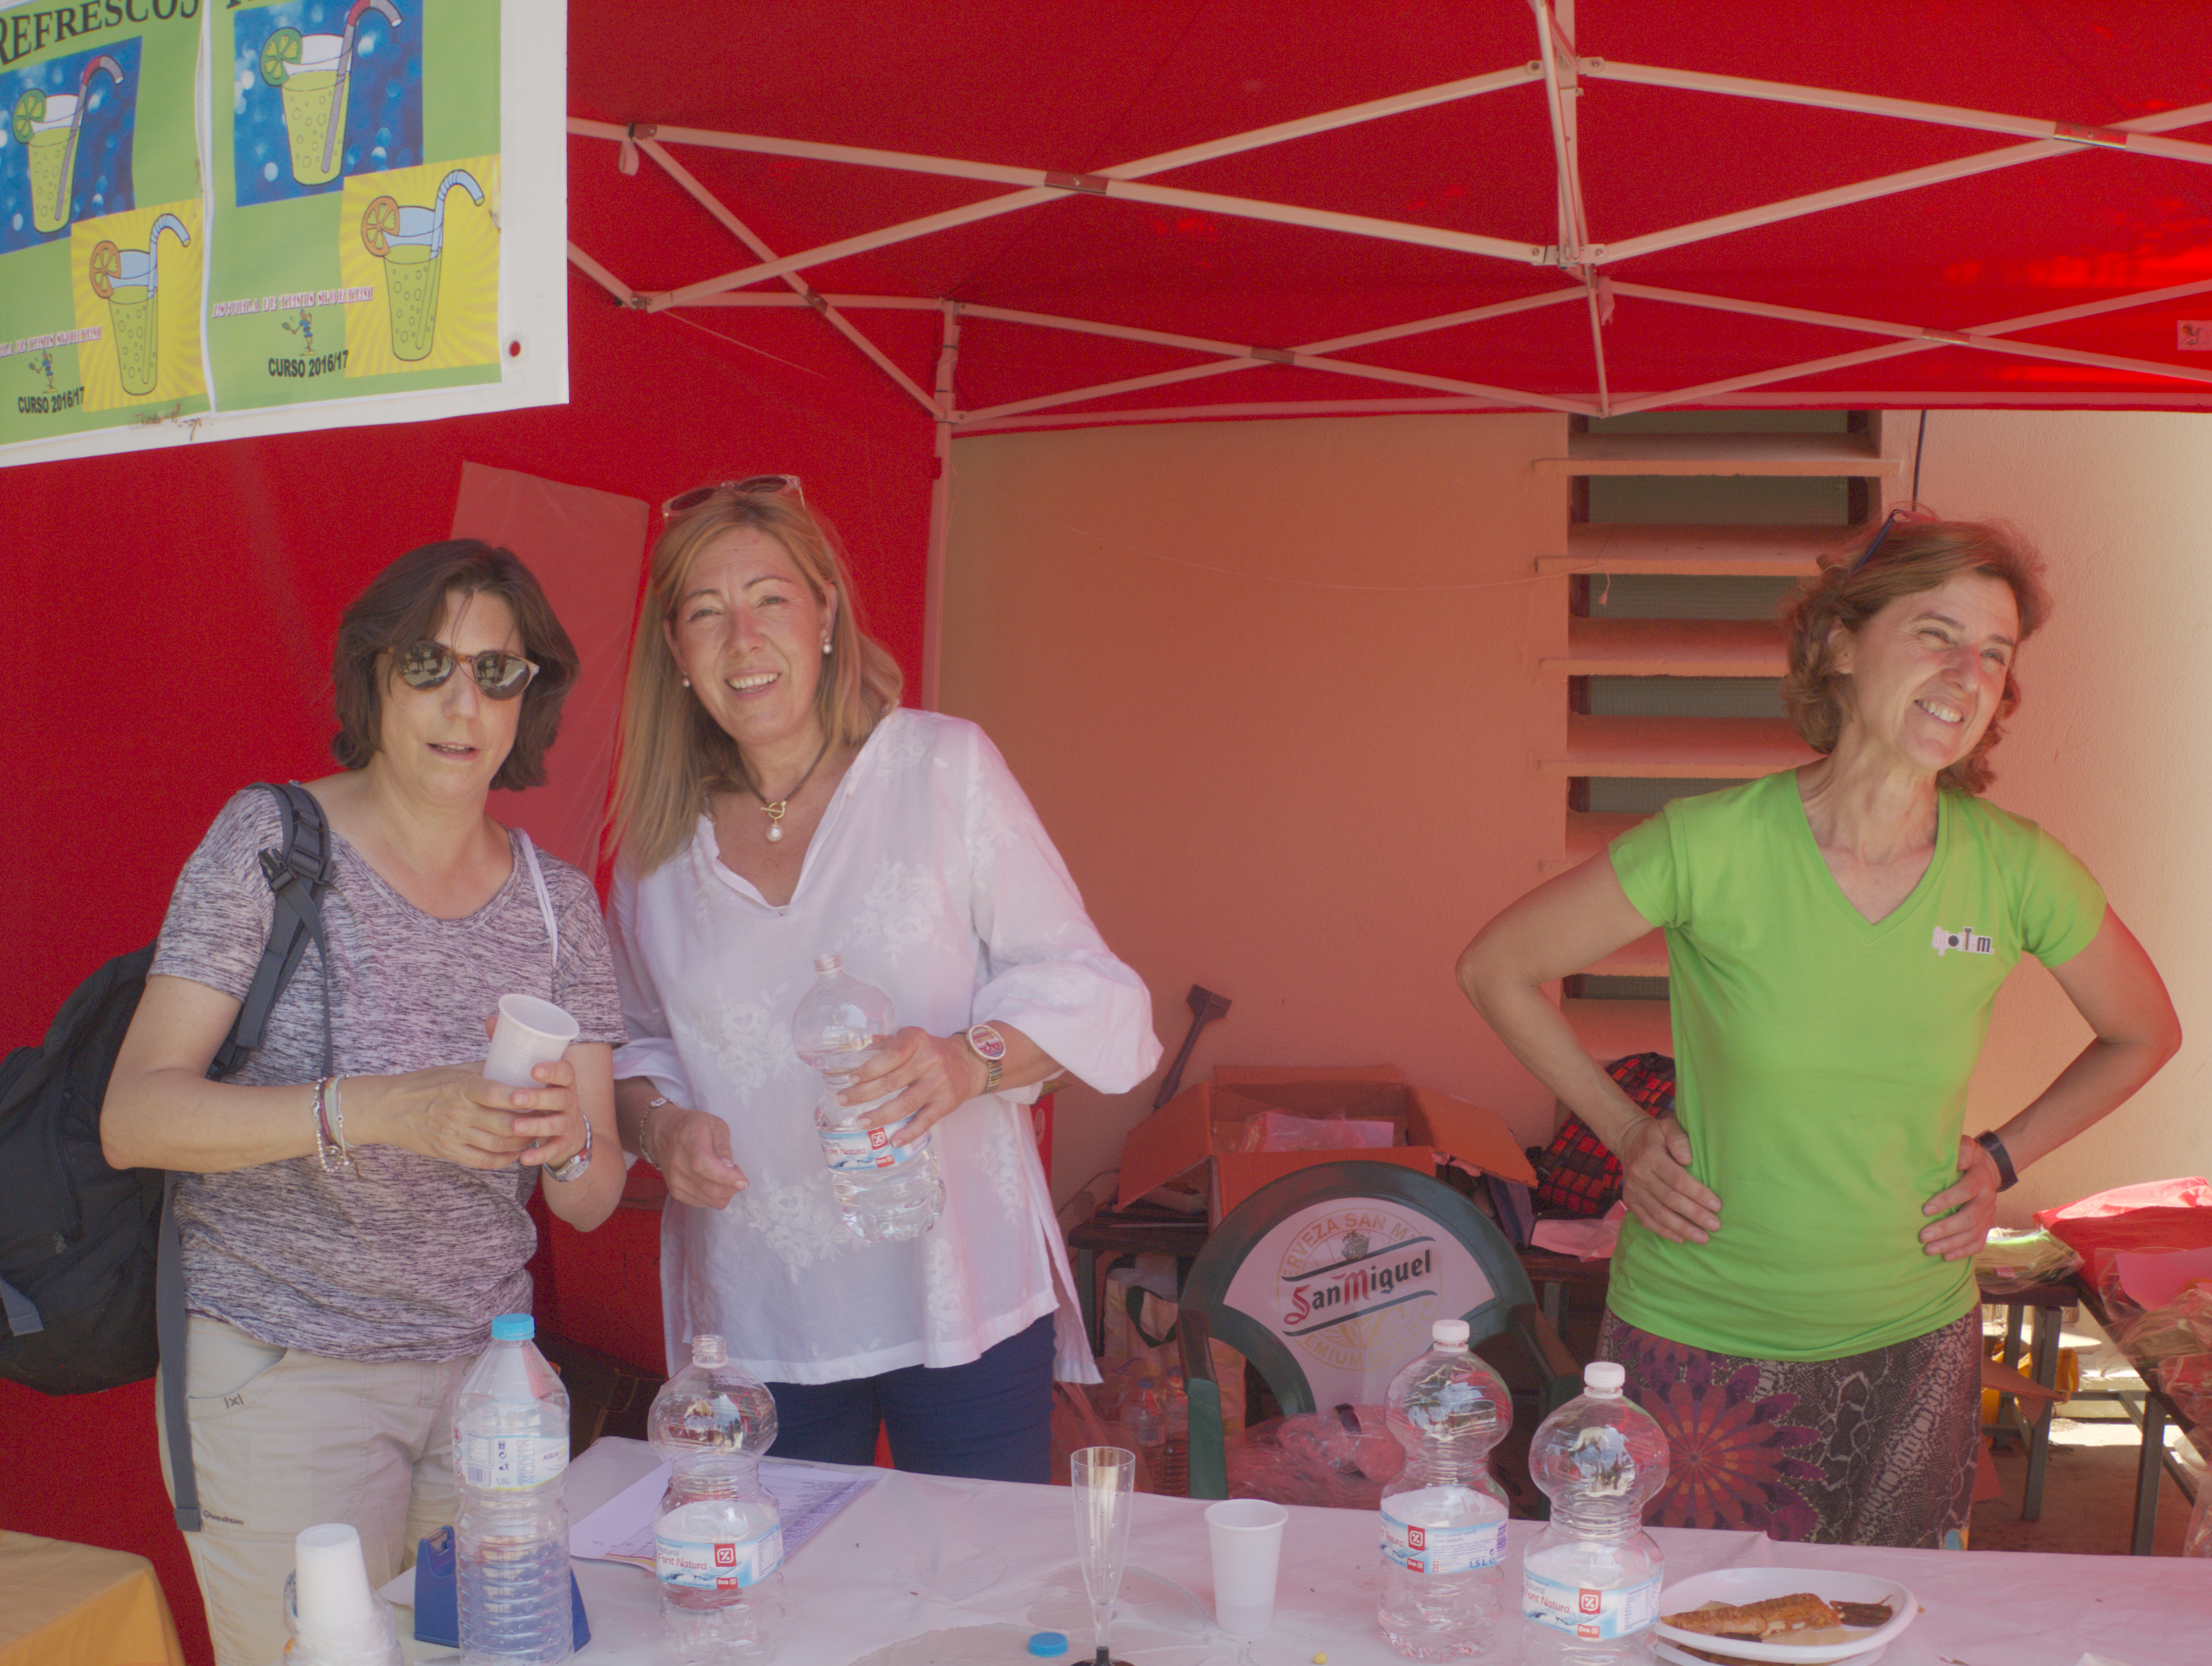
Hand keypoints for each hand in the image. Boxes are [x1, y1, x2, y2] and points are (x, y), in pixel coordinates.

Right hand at [354, 1063, 562, 1170]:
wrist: (388, 1108)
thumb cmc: (424, 1083)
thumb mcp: (454, 1069)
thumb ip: (485, 1068)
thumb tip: (516, 1061)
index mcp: (462, 1087)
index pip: (498, 1093)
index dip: (523, 1098)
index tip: (542, 1096)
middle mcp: (460, 1113)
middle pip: (506, 1124)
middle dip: (532, 1123)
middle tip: (548, 1118)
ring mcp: (454, 1135)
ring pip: (499, 1145)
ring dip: (522, 1142)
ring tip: (536, 1135)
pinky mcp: (448, 1152)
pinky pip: (483, 1161)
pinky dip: (504, 1160)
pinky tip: (515, 1153)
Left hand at [477, 1014, 586, 1168]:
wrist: (568, 1130)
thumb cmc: (541, 1094)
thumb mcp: (533, 1073)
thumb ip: (513, 1048)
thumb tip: (492, 1019)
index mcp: (563, 1080)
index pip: (566, 1070)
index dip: (552, 1069)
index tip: (533, 1069)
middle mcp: (569, 1099)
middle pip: (560, 1097)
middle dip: (538, 1098)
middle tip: (516, 1099)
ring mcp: (569, 1122)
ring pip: (557, 1123)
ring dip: (537, 1126)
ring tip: (516, 1128)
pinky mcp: (564, 1143)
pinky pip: (555, 1149)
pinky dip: (540, 1154)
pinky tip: (524, 1159)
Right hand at [643, 1104, 748, 1209]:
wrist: (662, 1132)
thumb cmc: (692, 1125)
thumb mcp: (714, 1125)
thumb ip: (723, 1147)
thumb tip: (730, 1169)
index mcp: (689, 1142)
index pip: (704, 1165)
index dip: (726, 1177)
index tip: (743, 1182)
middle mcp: (678, 1165)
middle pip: (711, 1189)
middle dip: (733, 1187)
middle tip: (738, 1173)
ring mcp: (675, 1181)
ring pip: (710, 1200)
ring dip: (725, 1192)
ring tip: (725, 1174)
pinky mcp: (676, 1192)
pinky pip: (703, 1203)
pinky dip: (715, 1196)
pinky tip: (713, 1180)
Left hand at [844, 1027, 989, 1144]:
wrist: (969, 1063)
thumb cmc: (931, 1051)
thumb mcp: (912, 1038)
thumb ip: (887, 1043)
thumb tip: (858, 1049)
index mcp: (918, 1040)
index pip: (891, 1055)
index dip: (869, 1069)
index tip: (851, 1080)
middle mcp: (931, 1060)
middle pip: (893, 1080)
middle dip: (865, 1093)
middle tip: (844, 1100)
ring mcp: (940, 1083)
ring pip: (907, 1103)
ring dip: (882, 1115)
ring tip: (862, 1122)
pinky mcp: (947, 1103)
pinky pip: (926, 1120)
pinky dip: (909, 1132)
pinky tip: (893, 1140)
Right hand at [1616, 1114, 1720, 1244]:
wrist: (1627, 1139)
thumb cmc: (1655, 1134)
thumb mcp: (1667, 1125)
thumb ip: (1678, 1138)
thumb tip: (1688, 1158)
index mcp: (1651, 1156)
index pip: (1677, 1179)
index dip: (1697, 1193)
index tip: (1716, 1205)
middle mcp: (1640, 1175)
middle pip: (1670, 1199)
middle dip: (1694, 1214)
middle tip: (1715, 1225)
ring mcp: (1634, 1190)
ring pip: (1659, 1213)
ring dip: (1681, 1228)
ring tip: (1702, 1238)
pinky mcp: (1630, 1200)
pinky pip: (1646, 1220)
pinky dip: (1663, 1231)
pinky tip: (1680, 1239)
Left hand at [1921, 1135, 1998, 1259]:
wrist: (1988, 1169)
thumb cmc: (1968, 1158)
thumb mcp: (1967, 1146)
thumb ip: (1963, 1149)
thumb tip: (1958, 1160)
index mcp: (1980, 1179)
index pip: (1965, 1191)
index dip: (1947, 1200)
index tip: (1925, 1209)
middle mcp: (1987, 1199)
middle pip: (1969, 1218)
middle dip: (1945, 1229)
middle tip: (1922, 1236)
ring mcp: (1989, 1215)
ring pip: (1972, 1234)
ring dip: (1950, 1244)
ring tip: (1928, 1250)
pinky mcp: (1987, 1226)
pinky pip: (1978, 1243)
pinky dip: (1962, 1252)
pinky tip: (1945, 1257)